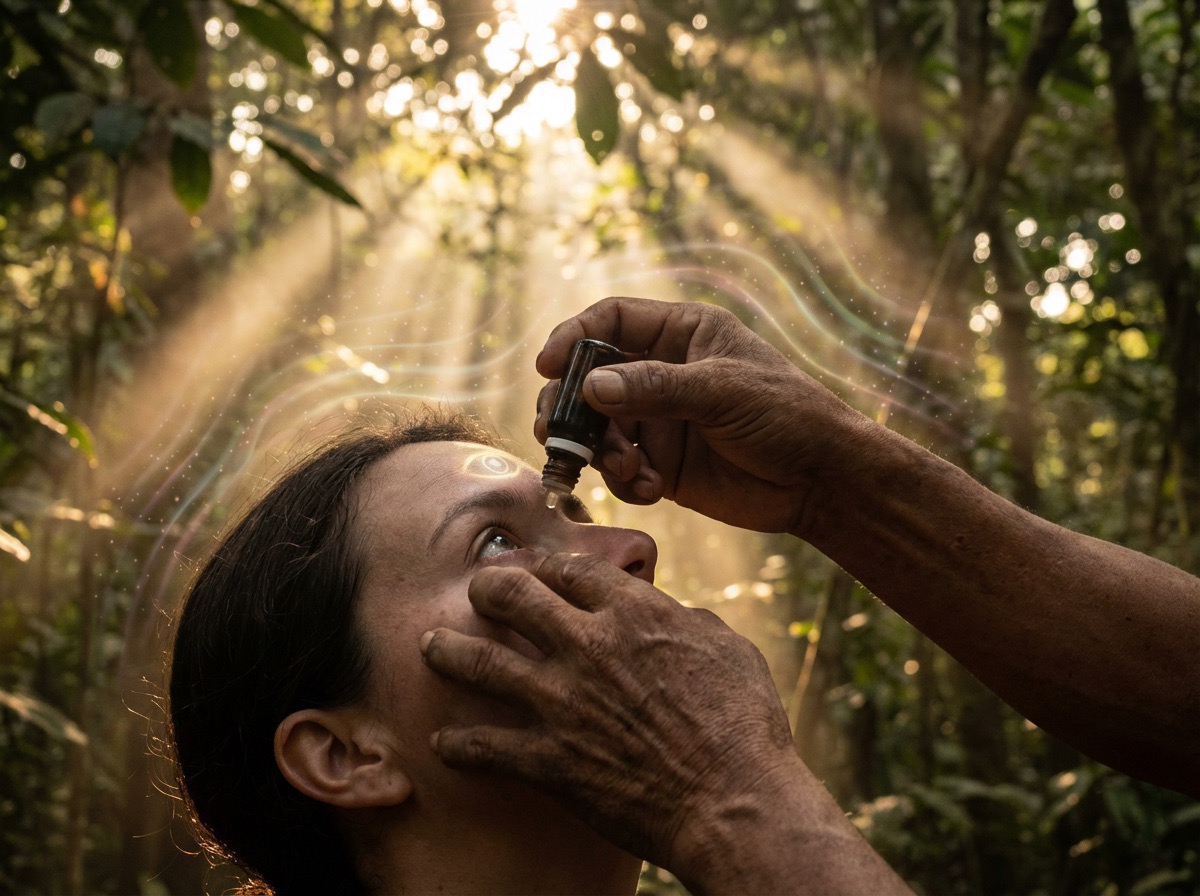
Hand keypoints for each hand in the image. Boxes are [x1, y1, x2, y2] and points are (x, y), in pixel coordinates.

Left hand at [419, 552, 800, 883]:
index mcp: (634, 613)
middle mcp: (588, 646)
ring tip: (430, 647)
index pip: (568, 569)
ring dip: (448, 651)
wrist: (733, 802)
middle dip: (486, 588)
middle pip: (512, 596)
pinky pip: (485, 746)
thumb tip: (670, 612)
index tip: (530, 569)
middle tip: (476, 593)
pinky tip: (441, 740)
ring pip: (482, 661)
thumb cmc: (744, 725)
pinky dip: (458, 743)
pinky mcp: (550, 759)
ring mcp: (563, 702)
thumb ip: (687, 621)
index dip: (542, 564)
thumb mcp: (729, 648)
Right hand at [535, 296, 864, 532]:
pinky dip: (623, 481)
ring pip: (597, 428)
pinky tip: (650, 491)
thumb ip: (656, 388)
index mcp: (682, 334)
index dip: (573, 337)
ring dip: (598, 451)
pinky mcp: (660, 465)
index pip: (611, 320)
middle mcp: (662, 373)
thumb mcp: (723, 392)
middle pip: (589, 378)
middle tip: (557, 432)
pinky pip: (618, 470)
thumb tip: (591, 388)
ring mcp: (658, 421)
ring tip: (627, 469)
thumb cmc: (786, 415)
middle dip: (569, 406)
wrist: (821, 482)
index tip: (548, 366)